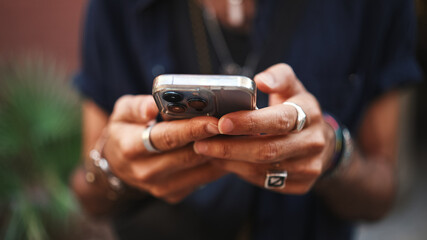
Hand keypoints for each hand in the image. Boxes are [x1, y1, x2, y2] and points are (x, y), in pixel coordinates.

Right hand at [102, 95, 225, 202]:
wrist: (118, 162)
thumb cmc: (125, 130)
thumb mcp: (123, 112)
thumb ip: (137, 106)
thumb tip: (153, 106)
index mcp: (131, 147)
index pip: (167, 138)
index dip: (192, 129)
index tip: (215, 122)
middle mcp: (144, 171)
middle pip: (187, 155)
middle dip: (213, 140)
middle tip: (235, 126)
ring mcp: (159, 187)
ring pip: (198, 169)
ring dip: (219, 153)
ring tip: (236, 136)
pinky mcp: (172, 194)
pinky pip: (201, 179)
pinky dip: (216, 165)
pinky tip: (227, 150)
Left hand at [193, 63, 335, 193]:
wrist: (321, 142)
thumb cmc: (296, 108)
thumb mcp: (292, 87)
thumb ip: (278, 77)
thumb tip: (261, 80)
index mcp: (309, 114)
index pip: (280, 120)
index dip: (250, 122)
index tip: (222, 122)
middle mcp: (312, 142)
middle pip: (268, 150)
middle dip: (231, 147)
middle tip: (202, 143)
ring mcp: (309, 166)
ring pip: (263, 169)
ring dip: (231, 162)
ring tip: (207, 152)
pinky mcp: (301, 184)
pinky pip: (265, 181)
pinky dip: (241, 172)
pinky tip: (224, 162)